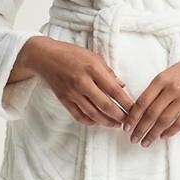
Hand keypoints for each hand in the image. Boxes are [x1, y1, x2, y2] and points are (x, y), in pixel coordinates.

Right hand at [18, 35, 134, 125]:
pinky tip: (98, 122)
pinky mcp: (64, 100)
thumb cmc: (71, 54)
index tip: (135, 109)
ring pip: (93, 113)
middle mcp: (82, 82)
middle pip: (105, 105)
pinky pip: (79, 116)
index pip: (114, 90)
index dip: (126, 102)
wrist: (44, 57)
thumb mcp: (92, 56)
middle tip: (128, 121)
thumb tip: (121, 86)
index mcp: (92, 69)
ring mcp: (72, 93)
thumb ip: (108, 72)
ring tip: (116, 125)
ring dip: (106, 121)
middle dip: (119, 116)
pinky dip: (90, 121)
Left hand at [121, 57, 179, 144]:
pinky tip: (162, 136)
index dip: (133, 117)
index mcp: (160, 80)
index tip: (126, 127)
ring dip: (152, 134)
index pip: (142, 102)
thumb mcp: (164, 75)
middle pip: (151, 114)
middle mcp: (171, 90)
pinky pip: (179, 123)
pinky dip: (169, 132)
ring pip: (164, 121)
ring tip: (145, 142)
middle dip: (140, 129)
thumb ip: (152, 91)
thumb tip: (137, 111)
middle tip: (133, 139)